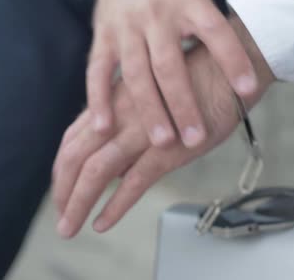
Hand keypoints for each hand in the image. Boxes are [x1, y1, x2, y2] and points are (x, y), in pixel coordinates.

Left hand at [53, 16, 274, 237]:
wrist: (233, 67)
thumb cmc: (202, 80)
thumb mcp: (160, 97)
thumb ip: (138, 122)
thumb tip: (127, 157)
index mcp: (119, 101)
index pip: (75, 137)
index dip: (62, 166)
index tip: (61, 187)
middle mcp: (123, 114)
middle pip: (75, 155)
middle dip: (62, 189)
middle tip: (60, 215)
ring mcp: (144, 130)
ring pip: (96, 170)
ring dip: (78, 202)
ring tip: (70, 227)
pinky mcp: (169, 147)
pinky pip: (134, 181)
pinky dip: (115, 205)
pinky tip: (103, 222)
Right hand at [87, 0, 257, 148]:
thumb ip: (215, 33)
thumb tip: (243, 76)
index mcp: (189, 1)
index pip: (215, 32)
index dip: (233, 59)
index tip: (248, 89)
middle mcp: (156, 14)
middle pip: (170, 65)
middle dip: (184, 104)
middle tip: (196, 137)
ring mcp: (126, 25)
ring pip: (136, 74)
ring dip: (150, 110)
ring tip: (163, 141)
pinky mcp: (103, 34)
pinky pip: (98, 70)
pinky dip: (99, 99)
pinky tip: (106, 126)